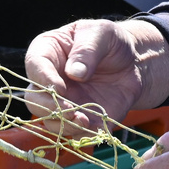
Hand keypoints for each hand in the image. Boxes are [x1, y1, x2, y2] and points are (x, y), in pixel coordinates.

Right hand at [23, 19, 168, 136]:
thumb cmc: (110, 41)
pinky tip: (96, 130)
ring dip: (65, 125)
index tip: (60, 88)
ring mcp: (64, 103)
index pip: (35, 66)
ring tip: (85, 121)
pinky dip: (84, 136)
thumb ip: (87, 50)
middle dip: (49, 108)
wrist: (133, 62)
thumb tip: (74, 73)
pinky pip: (76, 133)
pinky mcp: (81, 119)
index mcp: (47, 52)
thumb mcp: (101, 33)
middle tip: (70, 110)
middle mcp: (49, 81)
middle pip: (34, 100)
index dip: (44, 80)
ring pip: (51, 122)